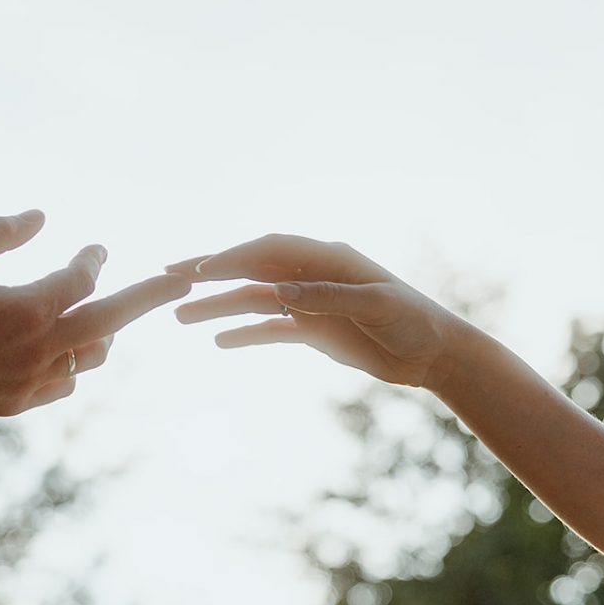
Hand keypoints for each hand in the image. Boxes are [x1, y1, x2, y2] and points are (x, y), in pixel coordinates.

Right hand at [0, 210, 190, 418]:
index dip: (94, 259)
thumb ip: (1, 230)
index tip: (98, 250)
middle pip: (113, 320)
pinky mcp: (21, 403)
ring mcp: (34, 380)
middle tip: (183, 282)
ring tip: (101, 317)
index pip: (83, 278)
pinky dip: (72, 363)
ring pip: (93, 357)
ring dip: (103, 333)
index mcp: (28, 308)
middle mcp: (40, 347)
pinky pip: (66, 383)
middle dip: (151, 297)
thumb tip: (42, 216)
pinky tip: (63, 350)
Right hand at [168, 234, 454, 387]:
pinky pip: (271, 329)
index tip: (199, 271)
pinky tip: (218, 340)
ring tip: (180, 316)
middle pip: (252, 268)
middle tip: (168, 276)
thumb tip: (278, 290)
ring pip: (255, 300)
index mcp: (328, 259)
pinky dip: (246, 333)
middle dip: (210, 271)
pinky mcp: (314, 331)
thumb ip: (328, 297)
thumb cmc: (415, 322)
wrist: (434, 354)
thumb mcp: (376, 306)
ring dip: (219, 306)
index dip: (233, 256)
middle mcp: (312, 275)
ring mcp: (310, 303)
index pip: (269, 250)